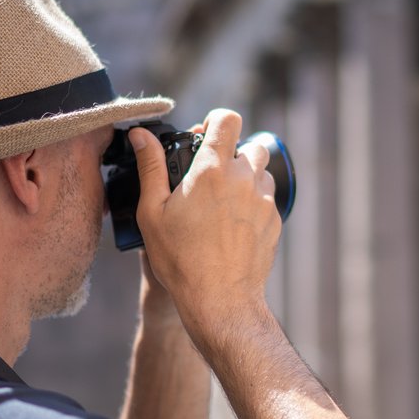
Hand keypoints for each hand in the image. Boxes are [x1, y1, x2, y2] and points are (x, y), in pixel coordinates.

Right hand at [129, 108, 280, 353]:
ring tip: (222, 200)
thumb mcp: (153, 212)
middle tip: (210, 174)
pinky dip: (254, 202)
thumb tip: (142, 135)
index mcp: (213, 169)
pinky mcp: (275, 221)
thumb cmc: (180, 259)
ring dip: (246, 177)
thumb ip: (151, 167)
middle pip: (250, 145)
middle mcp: (245, 179)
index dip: (216, 120)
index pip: (228, 119)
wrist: (220, 300)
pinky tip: (233, 224)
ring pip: (262, 172)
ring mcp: (264, 201)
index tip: (205, 134)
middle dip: (232, 152)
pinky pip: (267, 199)